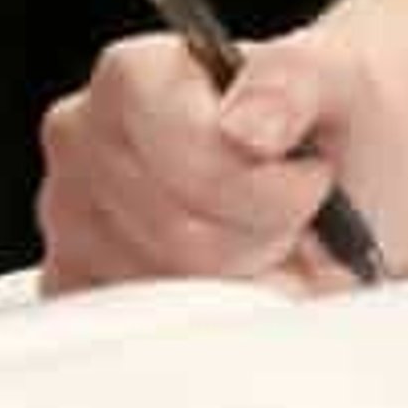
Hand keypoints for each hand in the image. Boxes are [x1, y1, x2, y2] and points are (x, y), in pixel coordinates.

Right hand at [37, 26, 359, 295]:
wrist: (335, 157)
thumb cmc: (326, 116)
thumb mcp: (335, 75)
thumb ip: (291, 85)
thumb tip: (247, 128)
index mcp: (131, 77)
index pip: (192, 165)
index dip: (267, 187)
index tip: (311, 172)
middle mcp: (83, 144)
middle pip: (181, 237)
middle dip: (264, 237)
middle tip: (300, 213)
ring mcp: (73, 222)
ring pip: (169, 292)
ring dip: (247, 280)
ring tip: (272, 239)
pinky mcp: (81, 286)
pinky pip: (149, 331)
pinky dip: (215, 318)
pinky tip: (241, 275)